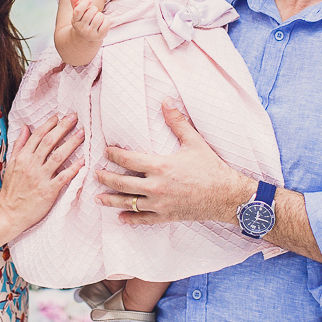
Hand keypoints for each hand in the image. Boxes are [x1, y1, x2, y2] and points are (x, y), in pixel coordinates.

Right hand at [0, 114, 84, 232]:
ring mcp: (40, 178)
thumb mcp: (11, 164)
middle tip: (74, 117)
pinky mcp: (48, 191)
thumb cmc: (11, 190)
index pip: (37, 136)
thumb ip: (19, 145)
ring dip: (71, 143)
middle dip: (63, 128)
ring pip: (58, 156)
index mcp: (22, 157)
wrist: (9, 213)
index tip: (59, 116)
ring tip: (82, 133)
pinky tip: (83, 160)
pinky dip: (74, 168)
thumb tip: (26, 127)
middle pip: (49, 142)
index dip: (49, 124)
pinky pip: (64, 177)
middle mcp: (31, 165)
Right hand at [68, 0, 109, 43]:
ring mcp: (90, 33)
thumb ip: (75, 1)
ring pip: (99, 17)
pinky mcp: (99, 36)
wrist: (86, 38)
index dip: (85, 2)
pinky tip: (102, 24)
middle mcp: (81, 28)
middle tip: (92, 13)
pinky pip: (106, 24)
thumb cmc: (83, 21)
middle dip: (94, 9)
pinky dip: (106, 21)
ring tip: (97, 19)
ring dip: (100, 15)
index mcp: (74, 21)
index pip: (78, 10)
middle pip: (91, 12)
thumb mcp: (78, 12)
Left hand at [95, 100, 252, 224]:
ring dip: (111, 200)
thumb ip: (177, 122)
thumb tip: (166, 101)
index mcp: (160, 166)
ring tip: (98, 198)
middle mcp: (155, 186)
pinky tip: (121, 218)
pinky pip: (143, 219)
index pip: (128, 159)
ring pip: (128, 203)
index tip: (106, 152)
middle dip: (106, 178)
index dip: (114, 155)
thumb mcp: (194, 142)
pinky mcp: (166, 216)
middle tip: (95, 174)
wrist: (226, 196)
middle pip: (122, 183)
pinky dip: (131, 219)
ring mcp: (159, 204)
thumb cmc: (211, 168)